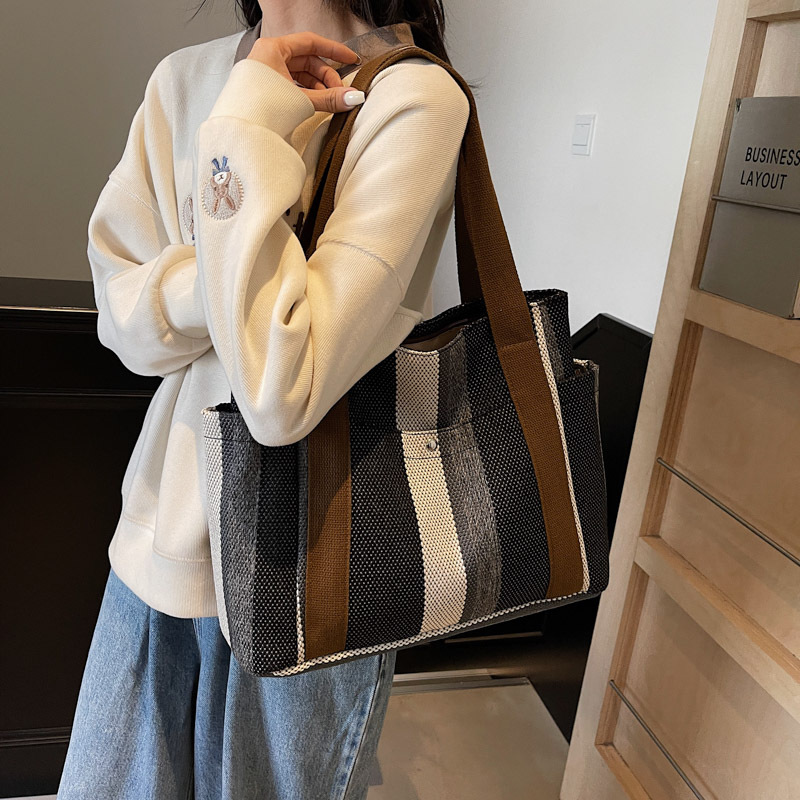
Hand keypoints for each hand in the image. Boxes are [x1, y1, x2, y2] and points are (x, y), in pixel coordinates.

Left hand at [247, 30, 364, 112]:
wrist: (238, 132)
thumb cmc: (260, 109)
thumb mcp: (300, 100)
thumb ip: (329, 98)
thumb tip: (352, 97)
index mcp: (272, 49)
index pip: (310, 42)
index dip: (334, 50)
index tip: (350, 58)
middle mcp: (267, 57)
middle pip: (306, 61)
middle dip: (326, 77)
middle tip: (339, 92)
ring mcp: (265, 73)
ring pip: (299, 74)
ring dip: (317, 87)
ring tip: (328, 101)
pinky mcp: (264, 89)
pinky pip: (290, 85)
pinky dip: (305, 93)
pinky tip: (314, 104)